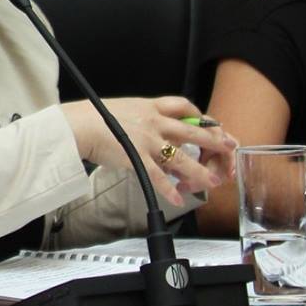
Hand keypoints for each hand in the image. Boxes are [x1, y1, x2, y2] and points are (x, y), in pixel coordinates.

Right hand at [66, 97, 237, 206]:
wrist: (76, 125)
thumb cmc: (93, 118)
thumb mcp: (123, 110)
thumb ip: (141, 119)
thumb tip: (151, 132)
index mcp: (150, 107)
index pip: (183, 106)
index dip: (201, 115)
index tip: (210, 122)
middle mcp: (153, 122)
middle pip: (192, 130)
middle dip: (214, 140)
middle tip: (230, 148)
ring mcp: (147, 141)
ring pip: (182, 157)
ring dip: (200, 171)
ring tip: (213, 181)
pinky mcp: (137, 158)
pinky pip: (159, 177)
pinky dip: (170, 189)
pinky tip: (178, 199)